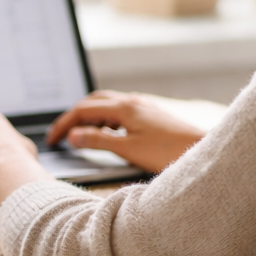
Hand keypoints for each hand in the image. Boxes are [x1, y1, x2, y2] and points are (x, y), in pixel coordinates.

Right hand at [46, 91, 204, 173]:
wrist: (203, 151)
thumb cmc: (169, 152)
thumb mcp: (128, 149)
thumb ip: (98, 141)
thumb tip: (74, 135)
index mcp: (124, 107)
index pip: (83, 109)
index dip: (64, 124)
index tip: (52, 140)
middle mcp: (133, 102)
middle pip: (93, 102)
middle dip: (74, 117)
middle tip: (62, 135)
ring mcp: (143, 107)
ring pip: (107, 106)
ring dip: (90, 118)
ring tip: (80, 137)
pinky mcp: (151, 116)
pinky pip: (120, 112)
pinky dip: (105, 122)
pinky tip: (107, 136)